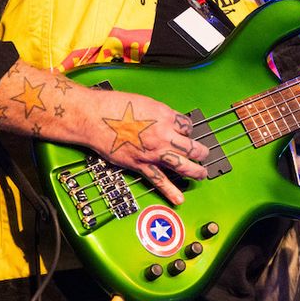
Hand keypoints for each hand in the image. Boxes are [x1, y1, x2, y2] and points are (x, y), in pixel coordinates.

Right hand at [79, 90, 210, 204]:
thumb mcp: (145, 102)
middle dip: (201, 152)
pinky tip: (179, 199)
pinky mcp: (141, 164)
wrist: (95, 117)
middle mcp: (164, 135)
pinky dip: (170, 191)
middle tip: (204, 155)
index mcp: (165, 117)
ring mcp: (154, 152)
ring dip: (196, 171)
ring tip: (202, 174)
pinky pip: (159, 180)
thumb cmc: (115, 105)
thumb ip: (159, 114)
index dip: (188, 129)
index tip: (186, 132)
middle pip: (192, 147)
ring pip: (183, 165)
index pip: (188, 125)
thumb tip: (166, 120)